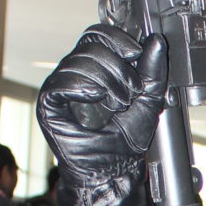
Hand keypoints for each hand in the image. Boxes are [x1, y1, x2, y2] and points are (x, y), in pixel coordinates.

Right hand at [37, 28, 167, 185]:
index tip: (135, 53)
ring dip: (105, 81)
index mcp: (95, 68)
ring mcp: (60, 88)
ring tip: (119, 104)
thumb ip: (153, 70)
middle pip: (89, 46)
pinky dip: (80, 87)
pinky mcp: (49, 105)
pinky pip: (58, 83)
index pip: (97, 35)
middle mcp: (75, 74)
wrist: (115, 170)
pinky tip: (96, 97)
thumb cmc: (126, 140)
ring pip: (77, 63)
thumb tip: (156, 41)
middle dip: (116, 67)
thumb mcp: (149, 99)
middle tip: (131, 92)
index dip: (116, 39)